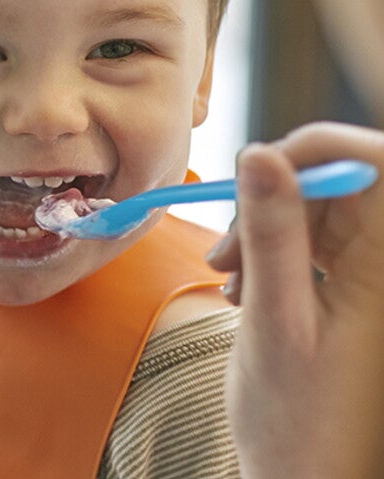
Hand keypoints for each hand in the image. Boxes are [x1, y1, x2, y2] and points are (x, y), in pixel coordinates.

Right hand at [207, 122, 383, 477]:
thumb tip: (259, 155)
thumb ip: (271, 233)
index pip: (375, 165)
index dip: (317, 150)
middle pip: (335, 183)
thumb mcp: (275, 317)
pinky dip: (264, 251)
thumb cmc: (297, 416)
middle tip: (228, 245)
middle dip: (271, 198)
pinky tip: (241, 286)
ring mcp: (365, 272)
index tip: (259, 172)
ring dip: (260, 229)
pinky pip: (304, 239)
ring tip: (228, 274)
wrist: (304, 471)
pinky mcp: (341, 283)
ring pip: (312, 209)